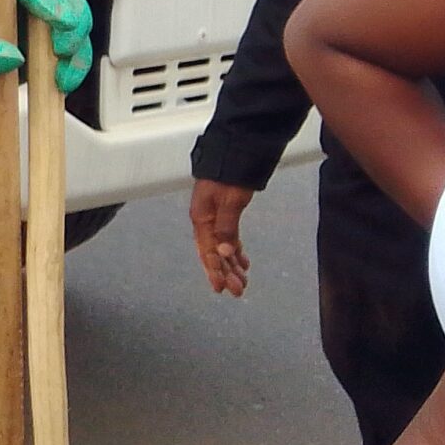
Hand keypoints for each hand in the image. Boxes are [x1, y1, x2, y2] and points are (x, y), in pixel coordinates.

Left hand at [0, 0, 92, 118]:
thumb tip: (8, 54)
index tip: (57, 21)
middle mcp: (9, 11)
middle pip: (61, 2)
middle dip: (72, 23)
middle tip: (60, 51)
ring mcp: (21, 36)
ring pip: (67, 33)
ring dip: (76, 52)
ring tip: (60, 78)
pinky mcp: (25, 64)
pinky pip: (58, 63)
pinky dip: (67, 74)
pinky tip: (57, 89)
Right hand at [191, 179, 255, 296]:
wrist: (235, 154)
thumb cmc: (229, 174)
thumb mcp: (229, 201)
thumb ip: (226, 227)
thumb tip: (224, 252)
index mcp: (202, 218)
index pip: (207, 251)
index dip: (214, 271)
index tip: (221, 288)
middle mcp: (206, 220)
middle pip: (214, 253)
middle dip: (225, 273)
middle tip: (237, 290)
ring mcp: (215, 217)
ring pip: (222, 247)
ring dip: (231, 265)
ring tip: (242, 281)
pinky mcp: (225, 214)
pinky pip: (228, 238)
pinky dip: (234, 251)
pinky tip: (242, 261)